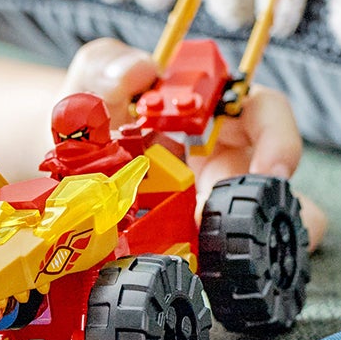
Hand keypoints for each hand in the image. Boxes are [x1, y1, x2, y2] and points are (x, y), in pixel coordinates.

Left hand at [57, 39, 327, 249]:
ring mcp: (208, 195)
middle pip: (271, 181)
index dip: (280, 138)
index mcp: (213, 106)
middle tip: (241, 229)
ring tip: (223, 261)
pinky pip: (210, 252)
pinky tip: (191, 274)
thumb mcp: (95, 77)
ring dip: (245, 243)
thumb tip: (139, 69)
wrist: (60, 148)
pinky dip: (206, 265)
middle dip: (269, 208)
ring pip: (253, 223)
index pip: (266, 112)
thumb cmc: (93, 104)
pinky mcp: (188, 231)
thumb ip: (110, 65)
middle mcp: (223, 152)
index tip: (273, 170)